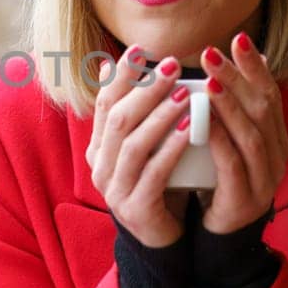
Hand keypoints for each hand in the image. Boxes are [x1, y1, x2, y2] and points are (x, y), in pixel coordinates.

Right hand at [84, 45, 197, 248]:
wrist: (163, 238)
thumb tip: (109, 65)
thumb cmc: (157, 183)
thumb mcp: (144, 144)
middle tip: (173, 65)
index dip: (121, 76)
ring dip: (160, 114)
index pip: (104, 103)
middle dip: (146, 88)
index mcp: (98, 147)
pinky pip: (153, 172)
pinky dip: (171, 147)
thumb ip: (133, 111)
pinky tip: (189, 128)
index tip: (141, 49)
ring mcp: (114, 189)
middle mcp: (100, 167)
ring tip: (186, 92)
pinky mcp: (135, 208)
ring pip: (133, 143)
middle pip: (118, 118)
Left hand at [198, 32, 287, 233]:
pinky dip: (219, 141)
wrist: (219, 234)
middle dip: (237, 77)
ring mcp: (265, 178)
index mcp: (275, 137)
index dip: (255, 65)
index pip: (269, 93)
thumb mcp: (228, 140)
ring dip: (229, 105)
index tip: (239, 37)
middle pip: (262, 108)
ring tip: (207, 81)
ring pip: (251, 135)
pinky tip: (203, 123)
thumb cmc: (218, 178)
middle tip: (211, 52)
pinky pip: (234, 165)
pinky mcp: (246, 199)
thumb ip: (228, 109)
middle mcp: (277, 154)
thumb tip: (223, 66)